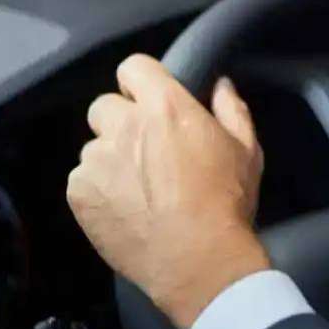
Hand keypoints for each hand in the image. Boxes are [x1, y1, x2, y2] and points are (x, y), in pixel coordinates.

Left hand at [67, 54, 269, 328]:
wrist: (199, 260)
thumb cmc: (227, 203)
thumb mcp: (247, 151)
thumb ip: (232, 110)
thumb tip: (221, 86)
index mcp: (166, 108)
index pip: (133, 67)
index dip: (142, 83)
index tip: (151, 102)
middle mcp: (124, 127)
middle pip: (105, 106)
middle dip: (122, 123)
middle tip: (147, 151)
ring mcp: (96, 161)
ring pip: (94, 148)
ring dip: (111, 160)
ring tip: (140, 190)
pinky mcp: (80, 193)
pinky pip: (83, 181)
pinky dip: (100, 191)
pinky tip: (127, 210)